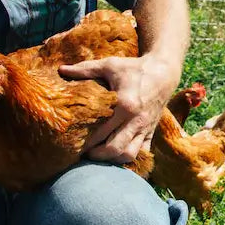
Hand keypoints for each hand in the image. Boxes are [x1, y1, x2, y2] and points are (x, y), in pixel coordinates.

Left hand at [61, 54, 179, 162]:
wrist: (163, 73)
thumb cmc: (134, 68)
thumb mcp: (110, 65)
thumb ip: (85, 69)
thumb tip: (62, 69)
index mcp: (125, 104)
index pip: (101, 131)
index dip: (86, 141)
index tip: (73, 143)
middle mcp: (136, 120)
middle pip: (114, 148)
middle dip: (97, 155)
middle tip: (84, 153)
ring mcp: (145, 128)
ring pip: (129, 154)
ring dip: (113, 158)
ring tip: (100, 154)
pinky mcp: (151, 132)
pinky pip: (141, 152)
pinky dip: (129, 157)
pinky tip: (116, 154)